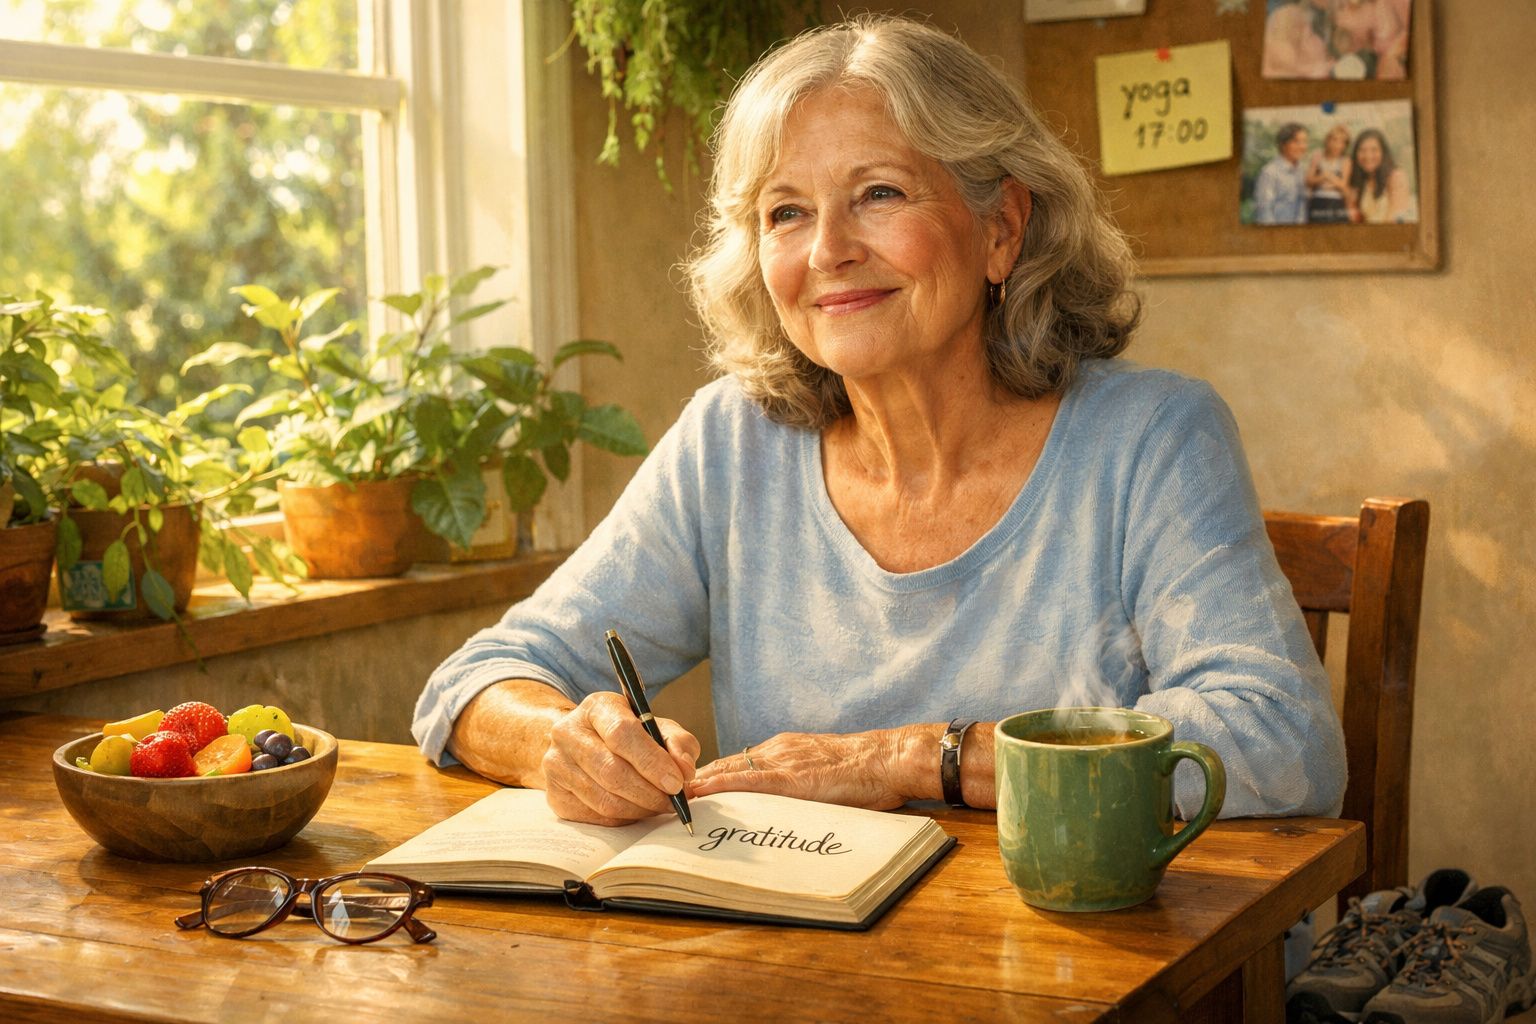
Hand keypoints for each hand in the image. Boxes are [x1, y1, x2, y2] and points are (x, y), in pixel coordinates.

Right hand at [541, 691, 700, 825]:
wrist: (580, 744)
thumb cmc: (626, 735)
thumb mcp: (655, 726)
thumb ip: (677, 742)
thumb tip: (684, 769)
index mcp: (597, 707)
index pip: (622, 734)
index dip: (652, 761)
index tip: (676, 782)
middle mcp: (568, 732)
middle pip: (612, 771)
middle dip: (650, 792)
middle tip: (674, 802)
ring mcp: (556, 765)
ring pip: (604, 800)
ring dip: (640, 809)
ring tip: (660, 806)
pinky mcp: (554, 795)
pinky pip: (596, 816)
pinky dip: (624, 818)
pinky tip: (637, 810)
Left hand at [690, 729, 909, 809]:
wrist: (886, 759)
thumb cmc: (862, 771)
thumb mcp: (820, 770)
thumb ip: (794, 782)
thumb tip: (774, 803)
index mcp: (782, 749)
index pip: (734, 765)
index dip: (707, 779)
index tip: (684, 791)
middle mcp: (775, 751)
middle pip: (722, 766)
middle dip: (692, 782)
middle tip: (662, 798)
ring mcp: (781, 762)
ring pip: (728, 772)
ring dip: (698, 787)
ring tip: (670, 801)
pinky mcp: (791, 779)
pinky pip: (747, 783)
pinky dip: (719, 788)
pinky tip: (698, 795)